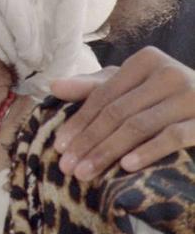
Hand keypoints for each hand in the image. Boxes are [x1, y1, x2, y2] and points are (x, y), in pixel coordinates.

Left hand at [50, 46, 194, 179]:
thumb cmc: (167, 96)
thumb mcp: (132, 86)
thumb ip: (94, 87)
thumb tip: (53, 86)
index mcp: (146, 61)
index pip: (103, 95)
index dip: (79, 122)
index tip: (58, 147)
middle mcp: (168, 73)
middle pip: (117, 112)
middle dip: (88, 141)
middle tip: (67, 167)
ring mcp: (190, 96)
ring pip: (139, 126)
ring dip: (108, 151)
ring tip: (86, 172)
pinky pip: (173, 137)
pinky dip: (148, 151)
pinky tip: (126, 166)